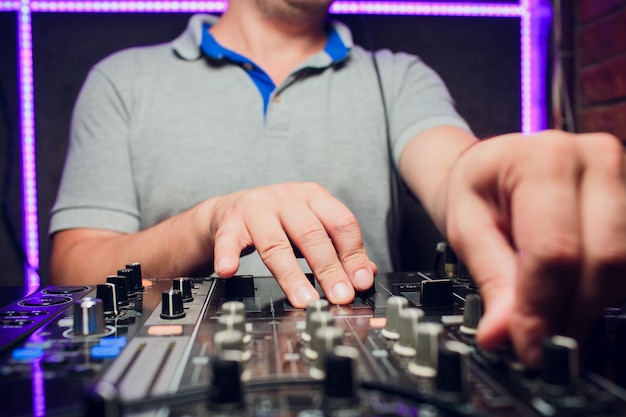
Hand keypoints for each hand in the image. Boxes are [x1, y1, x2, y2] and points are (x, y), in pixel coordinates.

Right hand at [205, 182, 375, 306]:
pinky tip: (229, 271)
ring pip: (275, 242)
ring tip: (303, 299)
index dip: (353, 254)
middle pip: (311, 234)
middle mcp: (286, 198)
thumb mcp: (311, 226)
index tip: (360, 283)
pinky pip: (229, 239)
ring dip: (291, 275)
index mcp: (314, 197)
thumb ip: (338, 248)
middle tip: (339, 296)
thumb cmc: (277, 220)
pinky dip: (229, 255)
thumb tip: (365, 275)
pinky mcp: (229, 221)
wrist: (229, 210)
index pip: (341, 223)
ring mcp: (256, 208)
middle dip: (328, 268)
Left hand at [445, 130, 625, 366]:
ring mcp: (625, 177)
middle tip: (544, 343)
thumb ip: (492, 279)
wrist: (497, 163)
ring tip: (556, 317)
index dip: (542, 308)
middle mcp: (595, 160)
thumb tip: (501, 335)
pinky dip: (608, 288)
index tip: (528, 346)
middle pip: (604, 259)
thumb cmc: (478, 187)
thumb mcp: (467, 228)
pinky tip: (577, 294)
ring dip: (593, 303)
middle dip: (573, 312)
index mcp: (543, 160)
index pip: (554, 250)